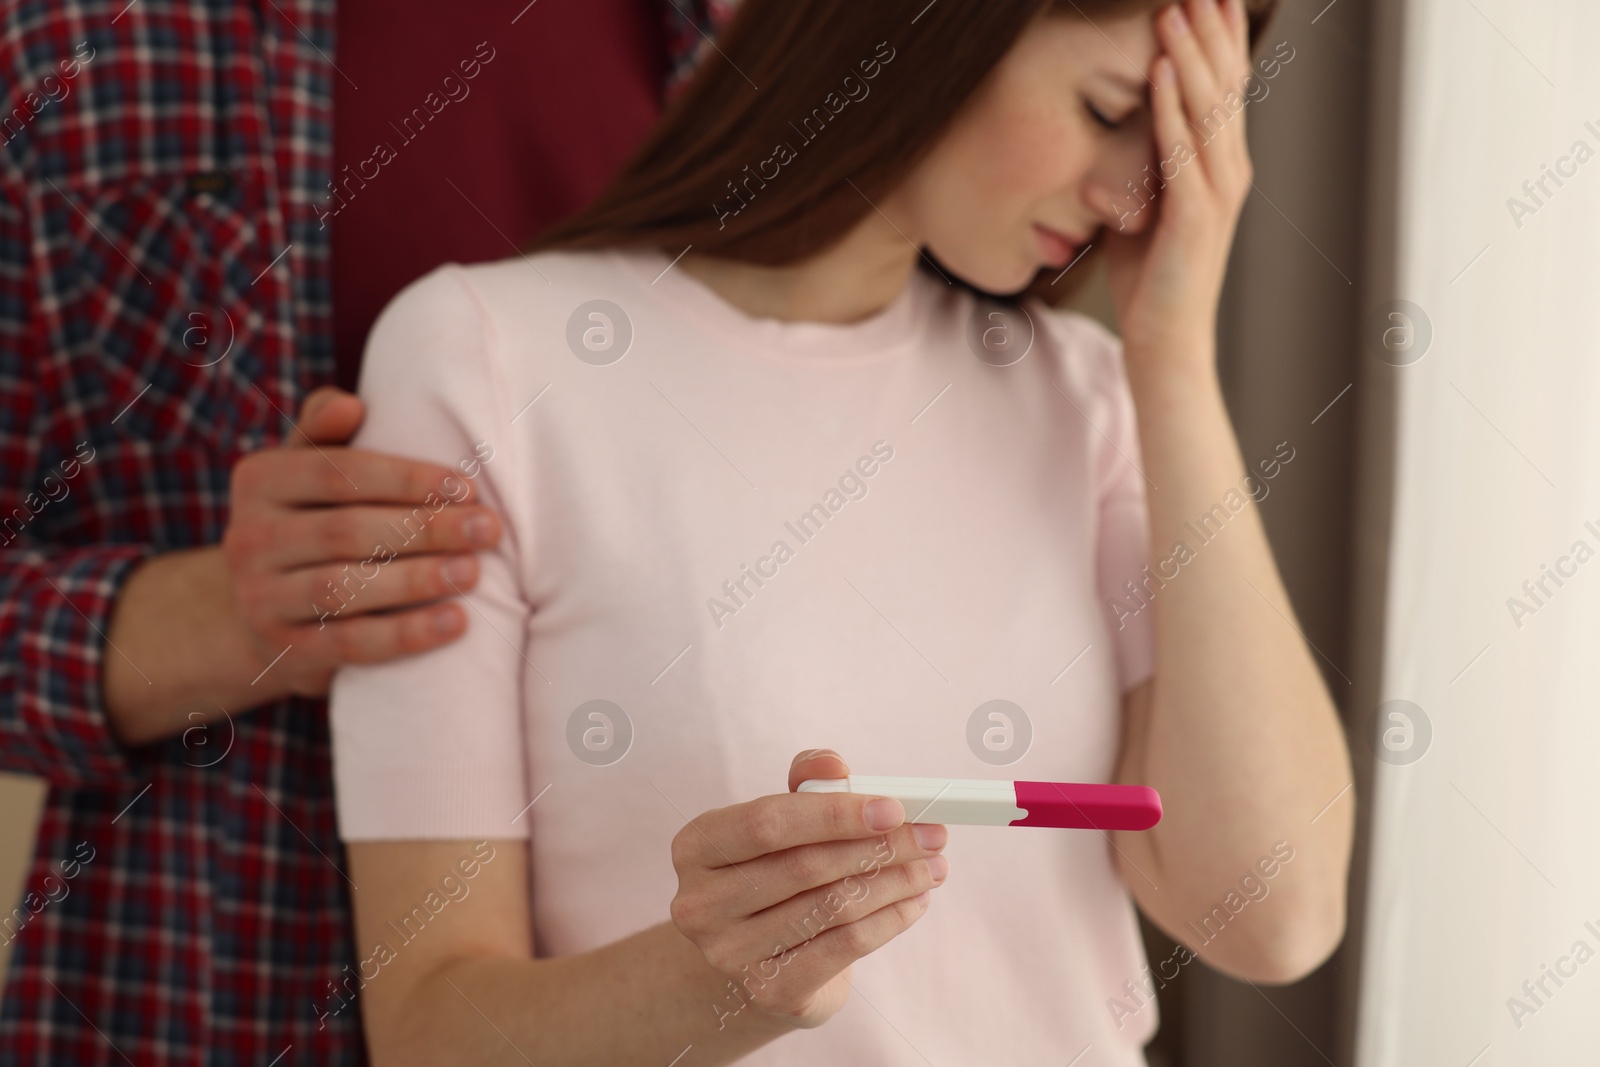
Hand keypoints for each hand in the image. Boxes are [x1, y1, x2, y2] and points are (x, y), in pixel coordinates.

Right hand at [220, 386, 502, 695]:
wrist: (263, 611)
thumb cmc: (311, 520)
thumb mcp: (307, 468)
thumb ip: (326, 431)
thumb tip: (350, 403)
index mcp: (259, 480)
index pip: (338, 474)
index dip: (407, 479)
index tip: (467, 487)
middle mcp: (250, 538)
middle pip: (347, 531)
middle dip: (426, 528)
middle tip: (488, 529)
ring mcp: (261, 599)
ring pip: (344, 588)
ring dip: (416, 580)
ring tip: (473, 572)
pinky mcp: (287, 650)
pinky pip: (351, 643)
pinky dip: (406, 635)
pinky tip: (455, 622)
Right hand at [669, 750, 949, 1030]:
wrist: (755, 960)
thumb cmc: (773, 874)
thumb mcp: (781, 822)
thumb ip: (806, 783)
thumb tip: (834, 765)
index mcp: (697, 846)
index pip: (767, 823)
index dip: (834, 814)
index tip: (894, 808)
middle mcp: (701, 903)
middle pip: (805, 867)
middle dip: (880, 847)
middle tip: (932, 835)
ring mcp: (730, 953)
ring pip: (832, 908)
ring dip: (895, 883)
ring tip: (932, 866)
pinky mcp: (770, 991)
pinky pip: (845, 947)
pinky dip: (890, 921)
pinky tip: (915, 902)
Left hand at [1104, 0, 1254, 360]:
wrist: (1165, 339)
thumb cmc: (1150, 275)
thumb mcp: (1144, 203)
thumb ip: (1143, 164)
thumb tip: (1118, 131)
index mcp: (1220, 165)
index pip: (1224, 88)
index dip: (1218, 39)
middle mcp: (1229, 171)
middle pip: (1224, 85)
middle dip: (1208, 32)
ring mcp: (1217, 193)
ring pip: (1207, 110)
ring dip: (1188, 56)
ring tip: (1172, 11)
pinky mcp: (1196, 217)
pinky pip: (1182, 152)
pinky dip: (1170, 110)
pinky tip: (1158, 72)